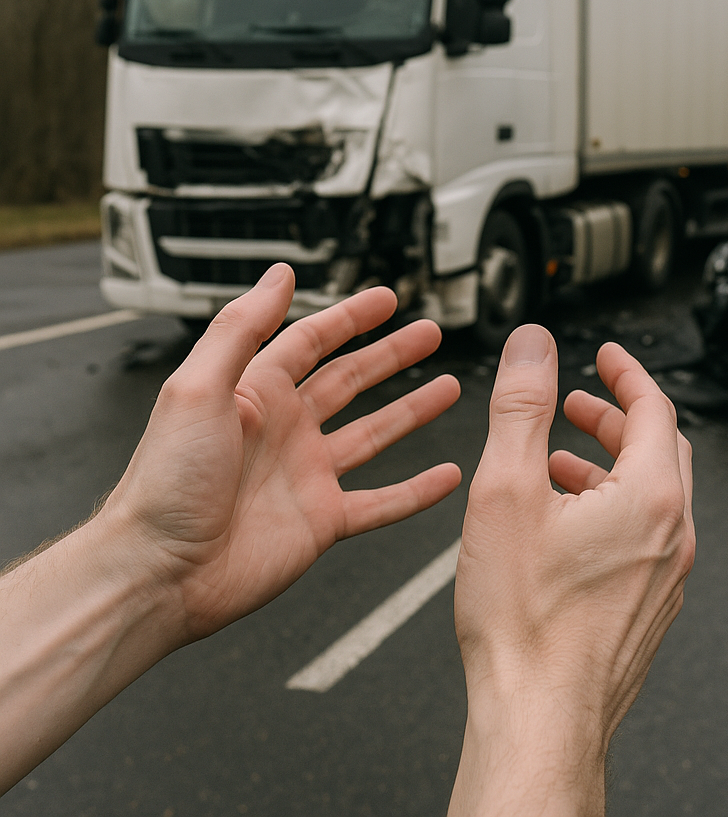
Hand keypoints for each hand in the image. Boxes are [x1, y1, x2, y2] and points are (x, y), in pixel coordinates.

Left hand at [102, 262, 461, 642]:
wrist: (158, 571)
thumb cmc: (164, 481)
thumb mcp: (196, 387)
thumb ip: (241, 328)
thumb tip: (277, 276)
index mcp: (255, 394)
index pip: (312, 341)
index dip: (350, 317)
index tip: (386, 299)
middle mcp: (285, 430)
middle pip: (351, 381)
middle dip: (391, 355)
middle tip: (429, 334)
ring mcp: (307, 476)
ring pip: (374, 434)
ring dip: (412, 411)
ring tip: (449, 388)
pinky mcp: (321, 522)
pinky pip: (382, 503)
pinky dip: (416, 491)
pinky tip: (445, 476)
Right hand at [449, 325, 693, 815]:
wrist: (539, 719)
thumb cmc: (524, 622)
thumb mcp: (506, 489)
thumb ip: (522, 405)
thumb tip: (532, 346)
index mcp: (650, 499)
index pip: (654, 408)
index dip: (626, 372)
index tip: (606, 356)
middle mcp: (672, 537)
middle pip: (659, 449)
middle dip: (618, 416)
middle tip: (579, 404)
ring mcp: (665, 577)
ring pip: (651, 497)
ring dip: (610, 464)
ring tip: (560, 461)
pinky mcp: (648, 608)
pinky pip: (643, 538)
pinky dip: (611, 508)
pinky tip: (565, 525)